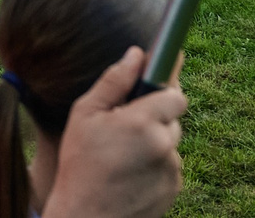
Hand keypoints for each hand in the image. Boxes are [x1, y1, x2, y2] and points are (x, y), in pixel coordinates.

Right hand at [40, 48, 183, 217]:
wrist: (88, 217)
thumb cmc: (80, 164)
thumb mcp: (85, 114)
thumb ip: (113, 81)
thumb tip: (135, 54)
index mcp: (142, 120)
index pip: (174, 93)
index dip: (166, 86)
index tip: (162, 79)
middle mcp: (163, 143)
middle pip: (172, 117)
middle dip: (154, 116)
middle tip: (125, 126)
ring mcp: (172, 168)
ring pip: (170, 142)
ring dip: (154, 141)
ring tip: (123, 154)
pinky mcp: (174, 188)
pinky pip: (169, 165)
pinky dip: (156, 164)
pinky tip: (131, 171)